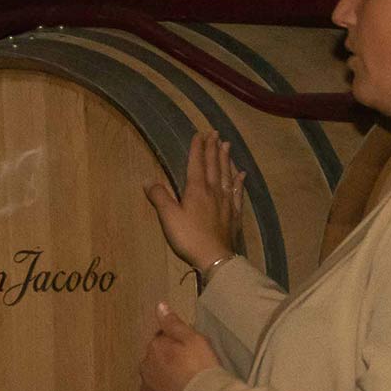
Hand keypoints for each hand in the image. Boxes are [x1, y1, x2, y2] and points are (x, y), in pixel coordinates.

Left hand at [140, 302, 221, 390]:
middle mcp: (145, 367)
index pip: (162, 339)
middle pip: (156, 358)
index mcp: (154, 347)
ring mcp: (147, 390)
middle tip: (191, 367)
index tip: (192, 350)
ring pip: (155, 378)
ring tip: (186, 384)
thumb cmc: (201, 368)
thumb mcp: (193, 339)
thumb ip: (174, 323)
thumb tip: (159, 306)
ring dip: (165, 378)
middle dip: (168, 360)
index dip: (178, 343)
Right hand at [145, 132, 245, 273]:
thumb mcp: (168, 217)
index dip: (197, 148)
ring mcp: (226, 202)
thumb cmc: (189, 237)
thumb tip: (148, 180)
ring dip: (226, 159)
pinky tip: (242, 174)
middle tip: (215, 133)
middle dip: (213, 148)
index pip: (197, 163)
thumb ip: (159, 197)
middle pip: (214, 165)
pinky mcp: (234, 213)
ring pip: (227, 175)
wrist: (215, 257)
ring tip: (227, 146)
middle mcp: (214, 190)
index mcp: (197, 189)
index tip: (200, 134)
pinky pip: (238, 192)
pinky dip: (239, 181)